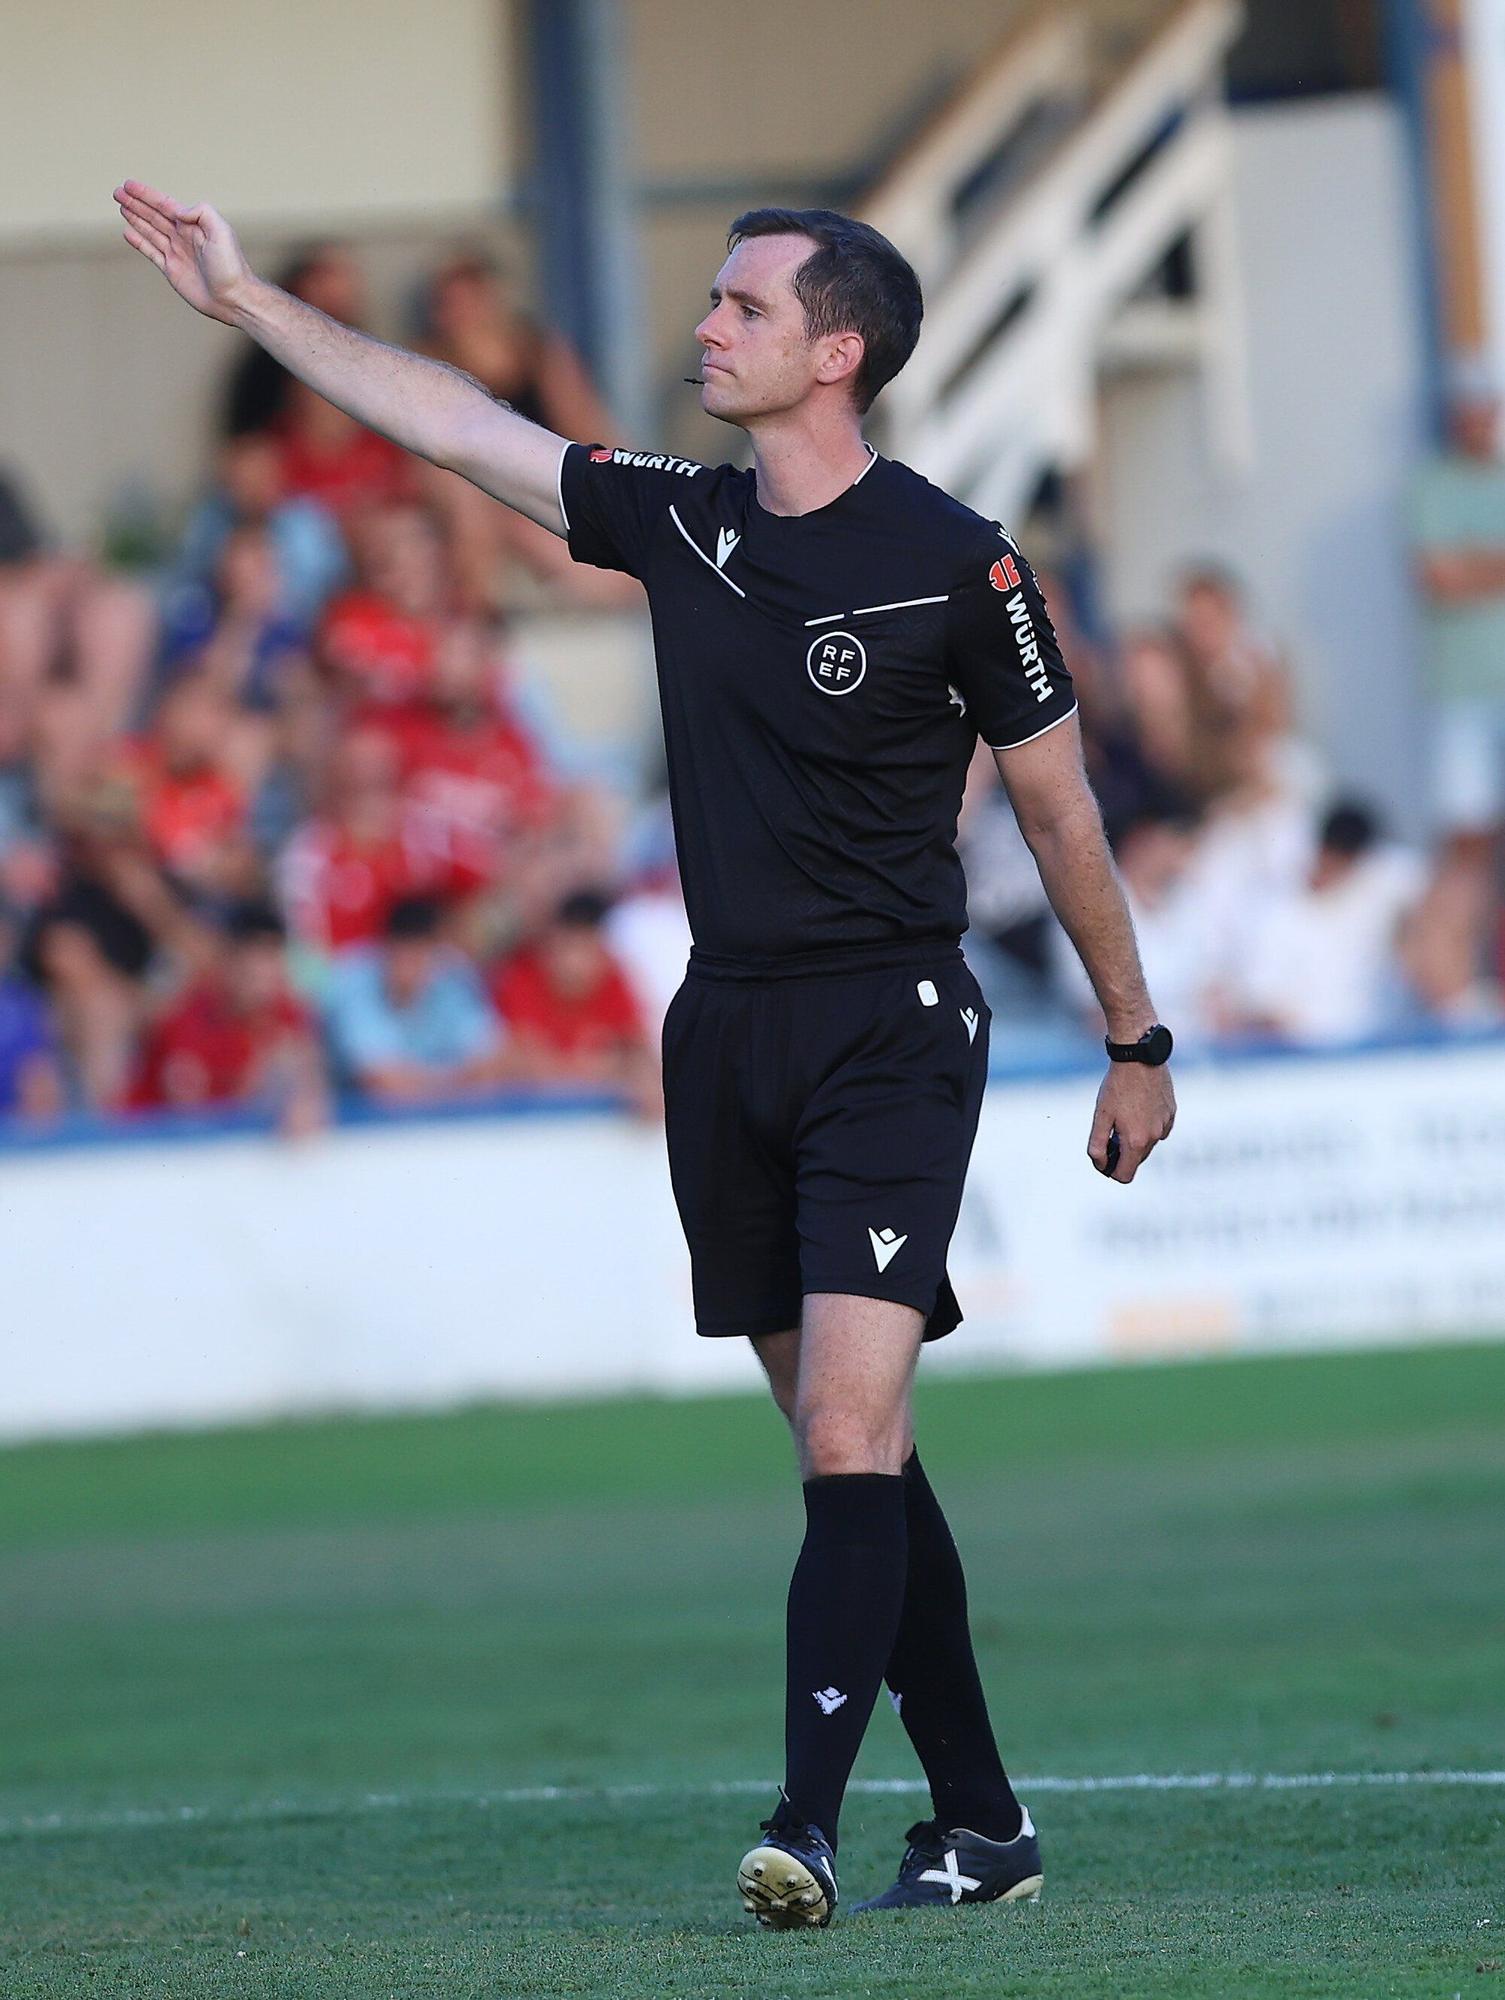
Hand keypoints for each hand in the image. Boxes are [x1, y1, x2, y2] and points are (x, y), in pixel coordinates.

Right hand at [113, 180, 256, 324]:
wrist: (233, 299)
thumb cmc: (231, 267)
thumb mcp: (221, 232)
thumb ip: (201, 213)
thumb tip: (178, 211)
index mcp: (194, 225)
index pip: (165, 205)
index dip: (147, 195)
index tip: (129, 185)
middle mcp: (184, 237)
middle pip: (154, 215)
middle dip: (136, 203)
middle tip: (117, 191)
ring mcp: (176, 253)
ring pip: (150, 230)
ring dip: (135, 217)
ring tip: (121, 205)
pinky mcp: (172, 270)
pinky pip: (151, 252)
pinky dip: (139, 241)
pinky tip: (127, 232)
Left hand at [1088, 1062, 1175, 1183]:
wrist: (1139, 1057)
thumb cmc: (1117, 1086)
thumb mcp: (1101, 1116)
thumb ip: (1097, 1146)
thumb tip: (1101, 1165)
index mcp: (1136, 1142)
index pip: (1125, 1175)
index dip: (1111, 1172)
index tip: (1103, 1160)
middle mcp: (1155, 1137)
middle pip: (1136, 1160)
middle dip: (1122, 1152)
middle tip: (1110, 1131)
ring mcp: (1166, 1125)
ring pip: (1148, 1144)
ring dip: (1136, 1138)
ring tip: (1124, 1115)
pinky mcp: (1172, 1113)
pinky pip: (1159, 1129)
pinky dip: (1148, 1125)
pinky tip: (1138, 1107)